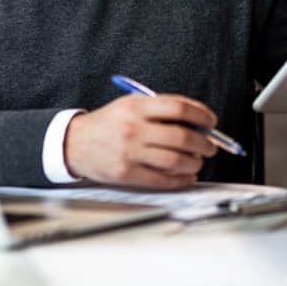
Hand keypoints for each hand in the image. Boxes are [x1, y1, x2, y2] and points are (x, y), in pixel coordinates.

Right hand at [64, 94, 217, 188]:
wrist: (75, 143)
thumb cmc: (107, 124)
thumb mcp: (129, 105)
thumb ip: (160, 110)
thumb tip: (197, 122)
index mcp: (136, 106)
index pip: (179, 108)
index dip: (202, 115)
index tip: (211, 122)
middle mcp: (134, 128)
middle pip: (182, 136)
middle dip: (204, 144)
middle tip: (210, 147)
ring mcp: (130, 152)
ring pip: (176, 161)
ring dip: (194, 163)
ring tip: (196, 161)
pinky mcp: (127, 173)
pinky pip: (163, 180)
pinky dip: (181, 180)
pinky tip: (186, 176)